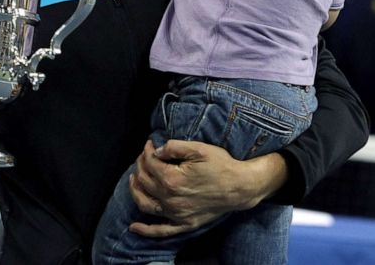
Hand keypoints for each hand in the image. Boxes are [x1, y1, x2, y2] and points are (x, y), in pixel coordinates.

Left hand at [128, 139, 283, 237]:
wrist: (240, 187)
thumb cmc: (221, 165)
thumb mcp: (198, 148)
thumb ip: (174, 147)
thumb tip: (157, 151)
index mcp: (172, 180)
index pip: (150, 164)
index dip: (147, 151)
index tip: (150, 144)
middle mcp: (171, 199)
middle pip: (145, 181)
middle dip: (141, 165)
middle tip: (145, 156)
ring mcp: (176, 214)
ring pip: (145, 204)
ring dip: (135, 191)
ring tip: (134, 179)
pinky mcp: (184, 224)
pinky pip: (160, 231)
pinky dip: (145, 230)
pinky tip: (133, 227)